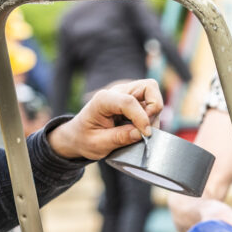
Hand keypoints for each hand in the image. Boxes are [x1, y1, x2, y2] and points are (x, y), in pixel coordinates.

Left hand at [48, 79, 162, 160]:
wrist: (78, 136)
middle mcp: (118, 93)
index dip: (142, 118)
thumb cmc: (84, 138)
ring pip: (153, 95)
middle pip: (149, 87)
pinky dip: (152, 118)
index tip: (145, 135)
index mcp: (103, 100)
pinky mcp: (134, 103)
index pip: (129, 101)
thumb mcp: (98, 144)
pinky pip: (151, 106)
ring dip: (154, 116)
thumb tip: (141, 134)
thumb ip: (119, 138)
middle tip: (146, 129)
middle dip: (154, 109)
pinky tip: (140, 130)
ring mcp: (128, 96)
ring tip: (142, 133)